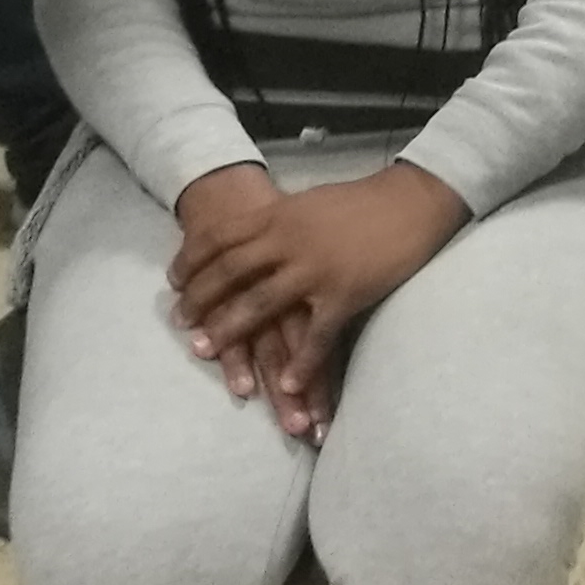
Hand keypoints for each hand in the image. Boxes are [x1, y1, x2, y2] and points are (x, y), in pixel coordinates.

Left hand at [169, 163, 468, 439]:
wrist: (411, 201)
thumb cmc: (360, 202)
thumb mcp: (307, 203)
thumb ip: (277, 221)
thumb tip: (249, 237)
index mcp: (279, 214)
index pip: (220, 237)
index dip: (191, 260)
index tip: (173, 282)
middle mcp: (289, 241)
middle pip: (230, 272)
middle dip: (200, 299)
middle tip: (180, 323)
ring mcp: (316, 269)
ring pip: (260, 304)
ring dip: (229, 331)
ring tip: (205, 353)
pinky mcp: (345, 293)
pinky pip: (316, 335)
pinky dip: (300, 362)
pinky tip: (285, 382)